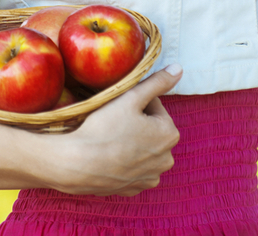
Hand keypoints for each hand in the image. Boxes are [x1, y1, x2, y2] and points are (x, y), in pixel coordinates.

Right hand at [53, 65, 181, 195]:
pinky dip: (125, 161)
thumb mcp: (131, 98)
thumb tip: (179, 69)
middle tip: (113, 122)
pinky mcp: (135, 189)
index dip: (134, 102)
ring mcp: (151, 177)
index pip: (154, 106)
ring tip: (110, 139)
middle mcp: (167, 158)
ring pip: (143, 148)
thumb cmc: (105, 128)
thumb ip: (157, 82)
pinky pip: (134, 168)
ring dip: (132, 142)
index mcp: (169, 134)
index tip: (119, 107)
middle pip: (150, 128)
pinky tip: (110, 156)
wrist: (78, 165)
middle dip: (136, 123)